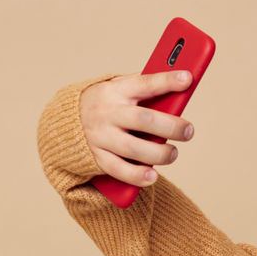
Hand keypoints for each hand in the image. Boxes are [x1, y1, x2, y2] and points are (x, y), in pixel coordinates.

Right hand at [80, 70, 195, 186]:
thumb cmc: (110, 103)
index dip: (166, 81)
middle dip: (170, 126)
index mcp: (117, 90)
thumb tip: (183, 86)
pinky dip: (137, 175)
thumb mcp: (122, 88)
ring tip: (173, 153)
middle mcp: (108, 113)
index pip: (145, 83)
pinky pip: (119, 169)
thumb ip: (147, 88)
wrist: (67, 120)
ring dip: (159, 154)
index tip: (187, 78)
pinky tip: (153, 176)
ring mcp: (101, 136)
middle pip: (143, 120)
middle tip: (188, 131)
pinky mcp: (97, 157)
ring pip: (133, 148)